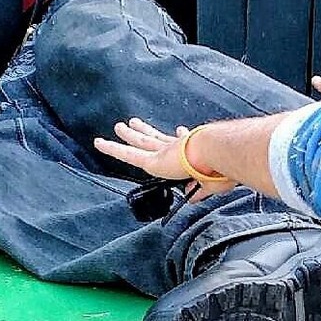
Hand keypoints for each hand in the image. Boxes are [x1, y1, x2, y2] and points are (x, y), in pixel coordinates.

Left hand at [94, 119, 235, 196]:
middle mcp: (176, 149)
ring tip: (120, 125)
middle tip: (134, 123)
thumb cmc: (220, 169)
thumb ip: (201, 190)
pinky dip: (113, 149)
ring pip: (140, 143)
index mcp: (192, 153)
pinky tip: (99, 144)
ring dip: (129, 134)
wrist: (217, 153)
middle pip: (156, 139)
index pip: (182, 145)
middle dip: (145, 131)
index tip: (179, 130)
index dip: (178, 137)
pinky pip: (128, 154)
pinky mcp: (153, 160)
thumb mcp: (213, 184)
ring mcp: (164, 152)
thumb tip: (192, 197)